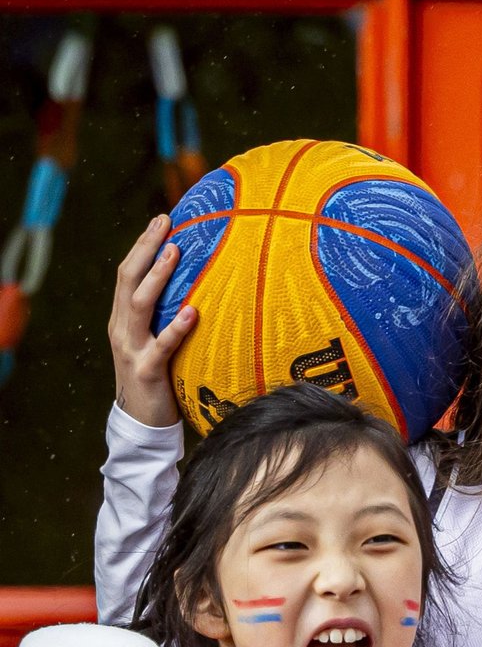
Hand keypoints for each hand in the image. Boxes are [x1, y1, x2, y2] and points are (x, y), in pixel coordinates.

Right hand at [109, 217, 193, 426]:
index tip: (162, 221)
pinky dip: (176, 328)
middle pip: (128, 279)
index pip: (128, 275)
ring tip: (175, 253)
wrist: (141, 425)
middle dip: (145, 248)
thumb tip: (194, 291)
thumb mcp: (154, 344)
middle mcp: (122, 329)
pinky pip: (162, 346)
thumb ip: (164, 319)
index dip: (142, 246)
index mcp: (123, 320)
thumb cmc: (157, 381)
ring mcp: (132, 349)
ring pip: (140, 305)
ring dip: (157, 277)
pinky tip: (193, 312)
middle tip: (165, 223)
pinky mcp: (147, 371)